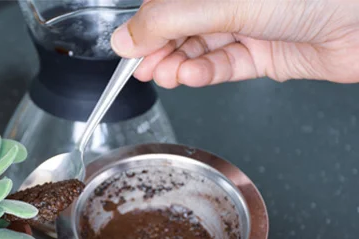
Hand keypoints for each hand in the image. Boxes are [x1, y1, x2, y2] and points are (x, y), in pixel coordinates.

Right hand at [110, 0, 358, 87]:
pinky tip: (191, 77)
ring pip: (202, 48)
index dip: (146, 26)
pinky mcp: (267, 53)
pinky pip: (227, 65)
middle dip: (160, 49)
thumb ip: (171, 20)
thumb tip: (125, 36)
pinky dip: (206, 73)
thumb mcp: (226, 1)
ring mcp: (251, 25)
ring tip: (167, 76)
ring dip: (180, 64)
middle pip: (183, 26)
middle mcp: (233, 0)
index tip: (127, 49)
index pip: (169, 2)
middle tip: (143, 69)